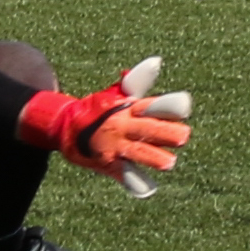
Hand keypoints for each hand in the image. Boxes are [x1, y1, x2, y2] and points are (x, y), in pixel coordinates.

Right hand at [16, 57, 193, 190]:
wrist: (64, 129)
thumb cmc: (97, 109)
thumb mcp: (113, 93)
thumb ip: (136, 82)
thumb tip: (155, 63)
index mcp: (125, 107)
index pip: (149, 106)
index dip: (167, 106)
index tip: (185, 107)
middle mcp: (120, 126)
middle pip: (146, 129)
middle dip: (166, 133)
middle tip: (184, 136)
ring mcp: (113, 146)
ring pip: (137, 153)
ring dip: (154, 158)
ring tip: (169, 162)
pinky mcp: (108, 164)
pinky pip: (124, 174)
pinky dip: (135, 182)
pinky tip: (147, 188)